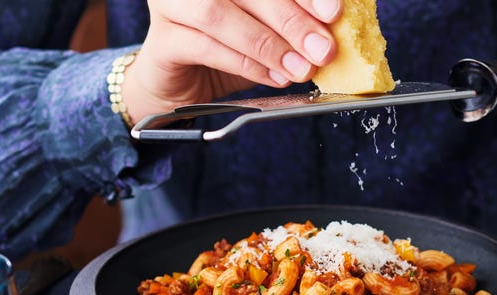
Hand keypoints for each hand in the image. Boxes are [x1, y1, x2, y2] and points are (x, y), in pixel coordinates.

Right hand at [121, 0, 340, 125]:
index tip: (333, 12)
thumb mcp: (266, 30)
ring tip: (299, 68)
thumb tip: (330, 31)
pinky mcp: (163, 40)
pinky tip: (273, 77)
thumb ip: (291, 23)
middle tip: (322, 48)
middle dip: (291, 19)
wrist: (181, 84)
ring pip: (219, 13)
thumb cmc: (226, 49)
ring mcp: (171, 4)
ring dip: (267, 44)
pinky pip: (206, 47)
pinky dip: (246, 65)